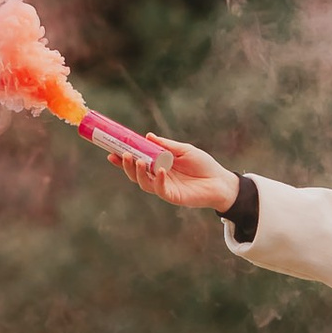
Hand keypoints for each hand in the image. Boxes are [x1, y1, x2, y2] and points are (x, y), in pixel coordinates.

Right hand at [115, 136, 240, 214]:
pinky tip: (160, 171)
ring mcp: (164, 188)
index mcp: (158, 166)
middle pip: (136, 174)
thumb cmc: (203, 165)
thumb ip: (166, 146)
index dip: (123, 158)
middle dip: (127, 165)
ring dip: (138, 172)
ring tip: (137, 160)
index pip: (137, 162)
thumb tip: (148, 136)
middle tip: (122, 154)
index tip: (111, 151)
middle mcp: (158, 177)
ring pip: (144, 183)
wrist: (220, 181)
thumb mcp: (184, 150)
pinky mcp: (173, 196)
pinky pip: (161, 189)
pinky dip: (158, 180)